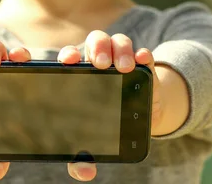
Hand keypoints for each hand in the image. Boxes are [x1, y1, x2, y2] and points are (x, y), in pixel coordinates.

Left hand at [57, 30, 162, 181]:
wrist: (137, 116)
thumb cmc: (105, 125)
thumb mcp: (94, 139)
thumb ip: (85, 156)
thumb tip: (85, 171)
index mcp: (81, 73)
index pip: (71, 56)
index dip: (67, 54)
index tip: (67, 62)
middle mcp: (101, 60)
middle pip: (96, 41)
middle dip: (97, 48)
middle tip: (100, 64)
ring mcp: (123, 60)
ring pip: (119, 42)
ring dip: (121, 50)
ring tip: (124, 67)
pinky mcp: (145, 66)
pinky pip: (144, 54)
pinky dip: (144, 55)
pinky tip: (143, 59)